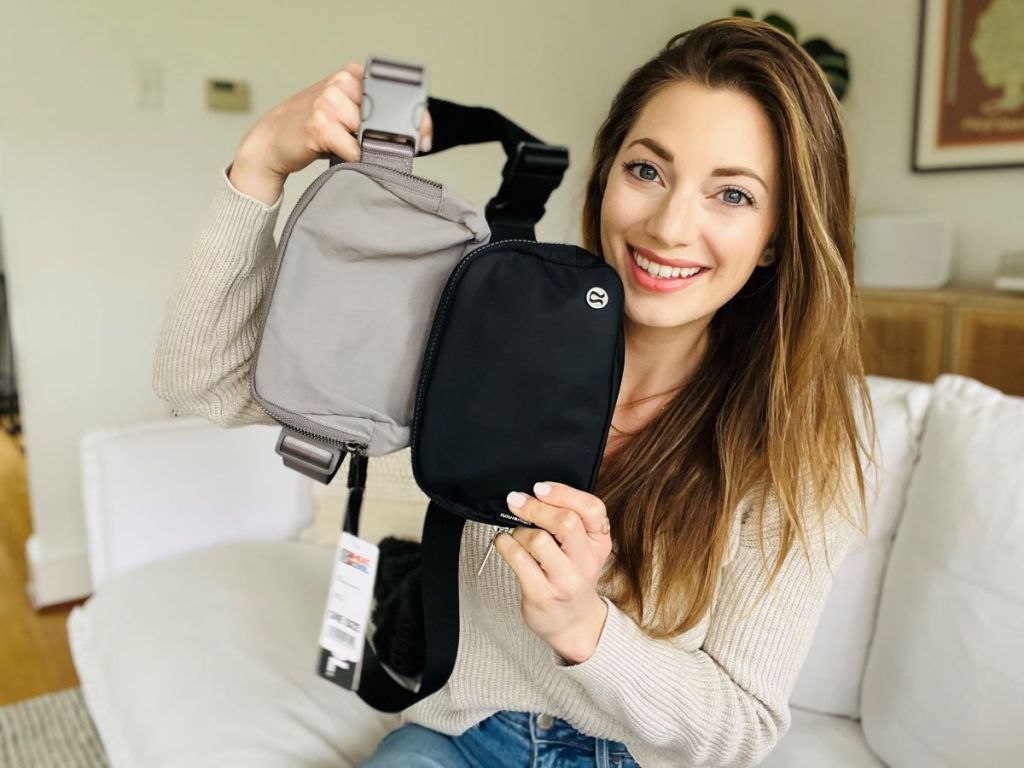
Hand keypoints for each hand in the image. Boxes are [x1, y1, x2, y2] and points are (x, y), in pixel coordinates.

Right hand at [229, 62, 432, 203]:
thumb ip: (369, 114)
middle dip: (396, 139)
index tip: (425, 136)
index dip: (415, 117)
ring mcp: (328, 103)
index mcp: (350, 76)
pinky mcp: (320, 125)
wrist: (272, 141)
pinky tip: (345, 158)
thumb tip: (411, 135)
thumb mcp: (342, 112)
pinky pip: (354, 149)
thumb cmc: (311, 129)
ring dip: (368, 150)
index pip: (394, 94)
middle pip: (385, 117)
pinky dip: (356, 160)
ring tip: (350, 151)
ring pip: (369, 134)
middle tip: (398, 152)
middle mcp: (339, 84)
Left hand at [494, 482, 612, 663]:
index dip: (563, 492)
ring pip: (539, 540)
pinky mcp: (542, 595)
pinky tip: (504, 543)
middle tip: (517, 501)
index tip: (540, 488)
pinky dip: (505, 544)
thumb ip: (572, 520)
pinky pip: (519, 560)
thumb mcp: (584, 548)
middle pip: (566, 522)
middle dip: (535, 507)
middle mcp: (586, 563)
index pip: (592, 509)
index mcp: (600, 544)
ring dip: (519, 531)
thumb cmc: (572, 577)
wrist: (573, 624)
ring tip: (517, 535)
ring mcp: (565, 581)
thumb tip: (535, 493)